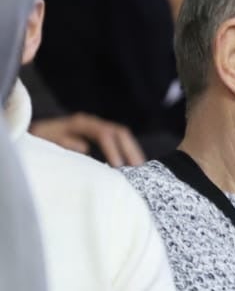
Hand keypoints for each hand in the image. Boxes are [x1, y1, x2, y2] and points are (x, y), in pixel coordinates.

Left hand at [30, 113, 145, 166]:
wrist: (38, 131)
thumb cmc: (41, 138)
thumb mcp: (46, 140)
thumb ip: (64, 143)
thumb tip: (85, 148)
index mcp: (81, 123)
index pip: (104, 133)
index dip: (113, 149)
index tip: (118, 166)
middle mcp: (94, 122)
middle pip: (120, 132)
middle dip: (131, 150)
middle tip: (139, 168)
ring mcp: (99, 127)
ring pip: (123, 135)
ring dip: (133, 150)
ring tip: (141, 168)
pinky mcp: (101, 134)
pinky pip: (119, 140)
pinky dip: (128, 151)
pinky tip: (133, 164)